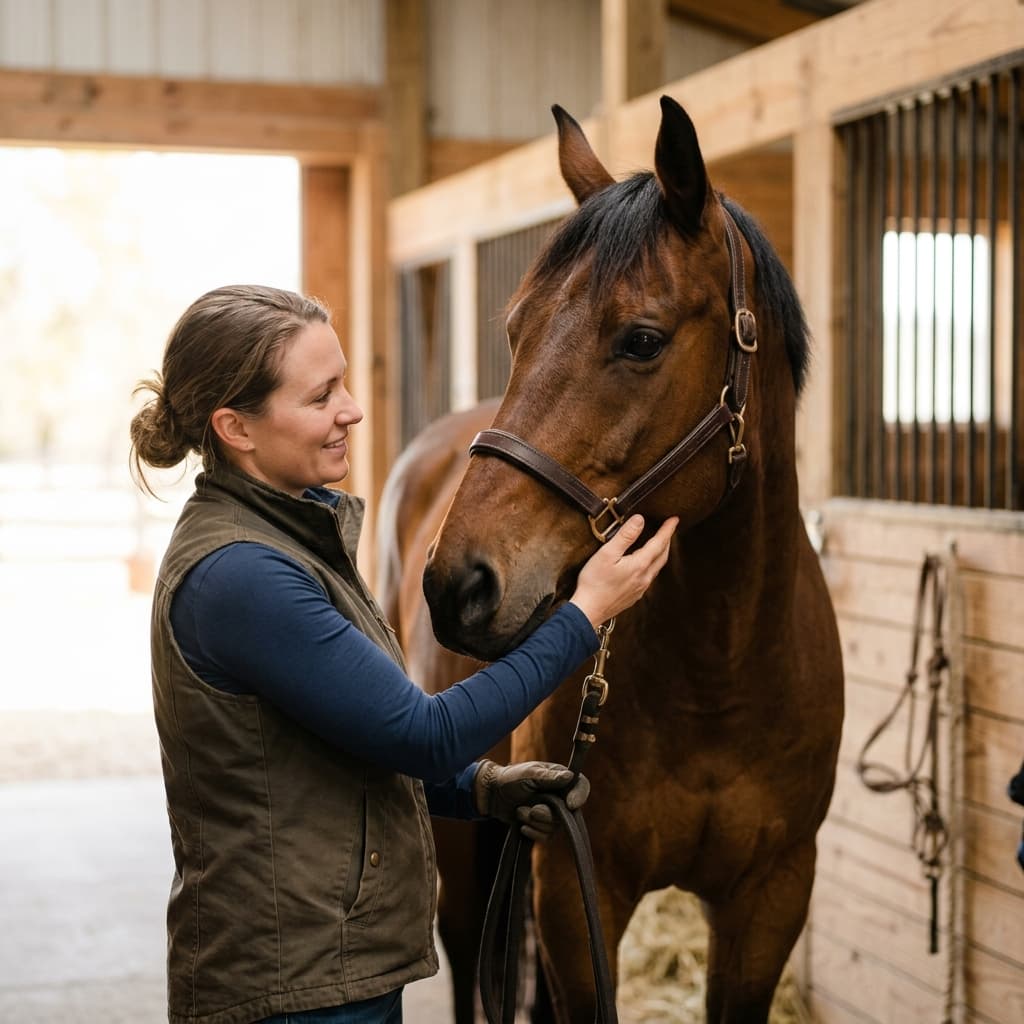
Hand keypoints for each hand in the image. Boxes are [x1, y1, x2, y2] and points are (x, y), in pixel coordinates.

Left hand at [474, 759, 589, 840]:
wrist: (492, 795)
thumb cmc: (510, 779)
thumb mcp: (529, 774)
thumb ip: (548, 777)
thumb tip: (570, 777)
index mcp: (560, 778)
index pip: (581, 785)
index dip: (579, 796)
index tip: (570, 804)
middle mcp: (560, 796)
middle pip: (568, 812)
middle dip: (547, 814)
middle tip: (532, 809)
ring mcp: (552, 812)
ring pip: (555, 827)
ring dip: (535, 822)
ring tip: (520, 810)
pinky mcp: (543, 827)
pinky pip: (546, 836)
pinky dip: (532, 832)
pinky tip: (521, 824)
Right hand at [570, 514, 677, 627]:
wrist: (588, 611)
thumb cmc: (594, 582)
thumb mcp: (607, 554)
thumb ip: (625, 536)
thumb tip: (640, 520)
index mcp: (639, 565)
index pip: (659, 543)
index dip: (667, 530)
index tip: (674, 519)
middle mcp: (644, 577)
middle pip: (662, 556)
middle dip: (667, 541)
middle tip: (669, 529)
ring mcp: (640, 588)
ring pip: (657, 568)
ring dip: (661, 554)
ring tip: (660, 544)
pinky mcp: (633, 596)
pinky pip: (649, 578)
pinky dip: (652, 566)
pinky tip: (646, 566)